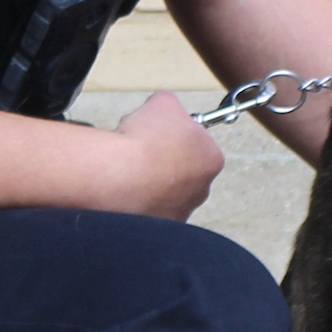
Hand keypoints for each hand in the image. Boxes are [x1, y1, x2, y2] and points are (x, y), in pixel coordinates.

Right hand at [113, 91, 223, 221]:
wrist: (120, 176)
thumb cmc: (147, 138)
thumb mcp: (163, 101)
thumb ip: (170, 104)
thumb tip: (162, 109)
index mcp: (212, 158)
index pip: (197, 142)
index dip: (174, 134)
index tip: (157, 131)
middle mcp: (202, 191)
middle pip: (181, 169)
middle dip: (162, 159)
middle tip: (140, 149)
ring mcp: (179, 213)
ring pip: (163, 192)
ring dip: (148, 181)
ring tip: (126, 169)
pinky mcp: (156, 229)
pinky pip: (145, 209)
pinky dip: (134, 199)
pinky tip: (121, 187)